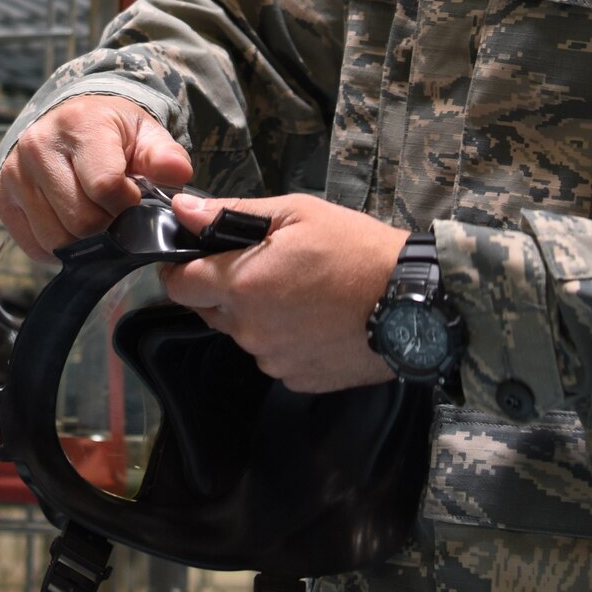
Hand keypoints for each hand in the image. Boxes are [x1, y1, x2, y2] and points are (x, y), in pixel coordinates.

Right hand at [0, 95, 193, 260]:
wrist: (71, 121)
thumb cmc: (113, 131)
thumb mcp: (146, 133)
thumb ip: (165, 155)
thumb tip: (178, 173)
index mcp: (79, 125)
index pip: (105, 186)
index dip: (127, 204)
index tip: (134, 198)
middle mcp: (38, 146)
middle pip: (80, 220)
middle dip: (108, 226)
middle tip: (116, 213)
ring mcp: (14, 172)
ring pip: (56, 239)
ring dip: (83, 241)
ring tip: (95, 217)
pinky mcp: (0, 194)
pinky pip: (33, 245)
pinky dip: (58, 248)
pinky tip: (70, 225)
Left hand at [163, 193, 407, 392]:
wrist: (412, 302)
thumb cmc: (356, 249)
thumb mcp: (297, 213)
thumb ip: (232, 213)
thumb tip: (182, 211)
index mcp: (241, 284)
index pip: (178, 286)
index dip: (180, 269)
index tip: (194, 258)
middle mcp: (248, 329)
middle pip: (210, 311)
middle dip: (224, 290)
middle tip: (265, 267)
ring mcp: (273, 360)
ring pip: (245, 335)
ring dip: (257, 316)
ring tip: (301, 293)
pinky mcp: (297, 380)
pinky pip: (276, 356)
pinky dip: (286, 339)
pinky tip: (317, 319)